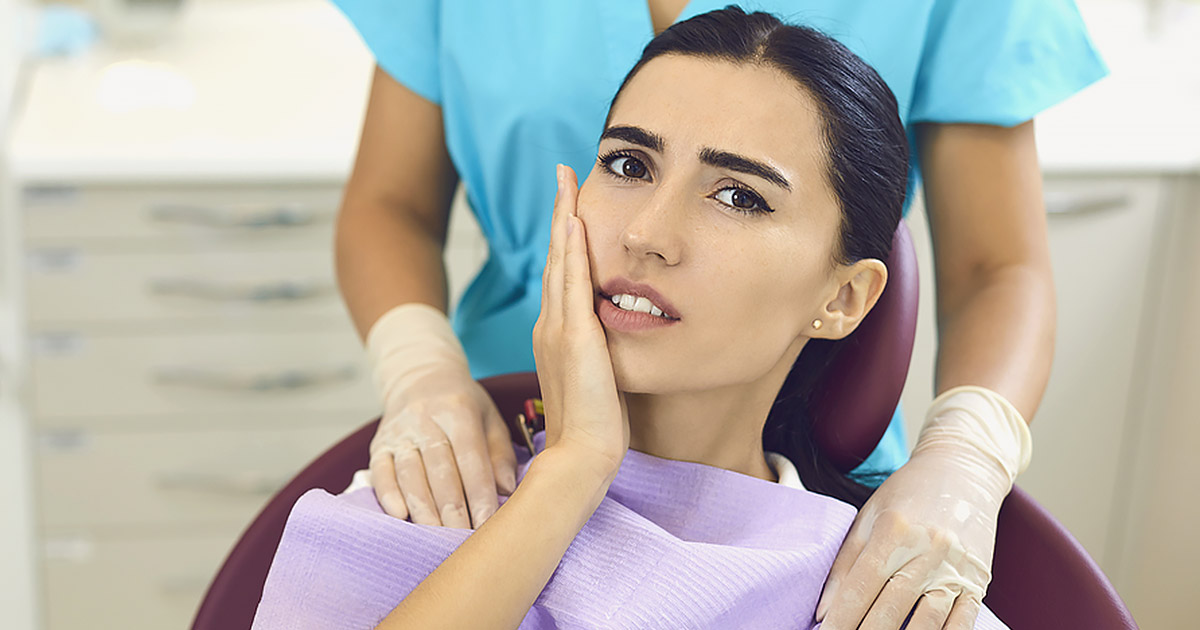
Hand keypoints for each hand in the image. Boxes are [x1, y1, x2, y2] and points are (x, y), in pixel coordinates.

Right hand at [368, 353, 518, 528]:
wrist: (419, 377)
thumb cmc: (462, 405)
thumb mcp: (489, 418)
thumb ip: (500, 454)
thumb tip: (507, 490)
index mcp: (459, 410)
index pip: (471, 457)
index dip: (479, 493)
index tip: (487, 523)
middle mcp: (426, 419)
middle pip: (440, 469)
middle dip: (452, 508)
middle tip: (463, 538)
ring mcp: (399, 432)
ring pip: (410, 473)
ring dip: (423, 508)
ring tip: (435, 535)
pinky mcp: (378, 444)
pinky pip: (380, 471)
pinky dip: (389, 494)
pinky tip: (400, 515)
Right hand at [532, 164, 628, 476]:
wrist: (582, 456)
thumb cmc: (596, 426)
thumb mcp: (598, 379)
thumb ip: (599, 354)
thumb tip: (612, 339)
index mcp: (557, 335)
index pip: (561, 274)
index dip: (564, 238)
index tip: (571, 205)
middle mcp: (550, 325)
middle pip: (554, 257)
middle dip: (559, 213)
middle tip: (563, 175)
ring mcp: (558, 329)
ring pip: (559, 261)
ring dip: (562, 218)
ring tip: (566, 181)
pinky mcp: (573, 337)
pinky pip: (571, 282)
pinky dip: (570, 249)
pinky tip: (574, 221)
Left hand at [816, 388, 1030, 629]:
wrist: (964, 470)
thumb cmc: (909, 493)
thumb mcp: (870, 516)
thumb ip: (845, 563)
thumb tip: (825, 610)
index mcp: (895, 529)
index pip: (861, 586)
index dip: (842, 618)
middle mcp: (928, 549)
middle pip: (891, 608)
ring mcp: (957, 567)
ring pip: (927, 621)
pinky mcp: (979, 580)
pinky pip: (961, 622)